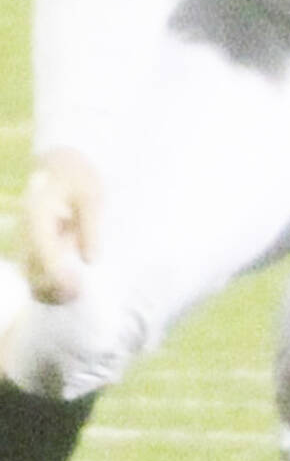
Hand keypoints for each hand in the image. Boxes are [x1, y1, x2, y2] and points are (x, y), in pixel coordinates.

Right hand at [21, 147, 102, 303]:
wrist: (59, 165)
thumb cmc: (79, 178)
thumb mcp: (92, 196)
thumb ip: (91, 227)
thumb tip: (90, 260)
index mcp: (37, 214)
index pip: (42, 251)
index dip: (57, 274)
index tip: (76, 288)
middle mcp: (25, 231)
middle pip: (30, 270)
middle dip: (53, 289)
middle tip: (79, 294)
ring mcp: (25, 240)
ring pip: (30, 276)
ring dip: (50, 291)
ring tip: (76, 295)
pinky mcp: (30, 247)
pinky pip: (34, 272)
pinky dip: (48, 285)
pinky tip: (70, 289)